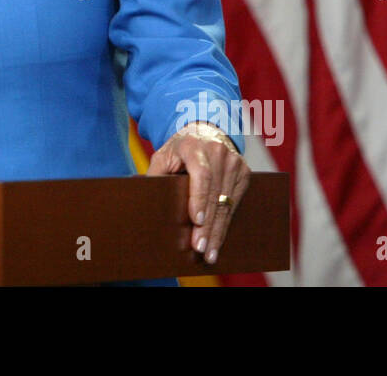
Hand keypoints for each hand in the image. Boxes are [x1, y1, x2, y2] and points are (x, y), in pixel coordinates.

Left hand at [146, 120, 249, 264]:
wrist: (206, 132)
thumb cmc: (180, 149)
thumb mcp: (163, 155)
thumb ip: (155, 175)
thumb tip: (141, 198)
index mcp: (194, 146)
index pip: (201, 174)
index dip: (199, 197)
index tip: (196, 220)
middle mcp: (218, 152)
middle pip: (215, 194)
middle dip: (207, 225)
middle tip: (200, 248)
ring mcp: (234, 163)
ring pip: (226, 203)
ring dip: (218, 230)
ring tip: (209, 253)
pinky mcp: (244, 173)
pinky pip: (235, 203)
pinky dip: (226, 224)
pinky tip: (218, 240)